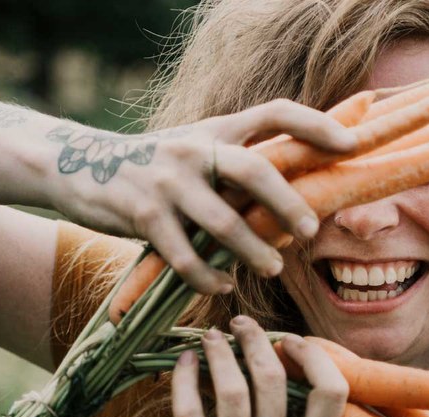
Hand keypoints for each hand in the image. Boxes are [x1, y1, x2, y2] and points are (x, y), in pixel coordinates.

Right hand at [44, 101, 356, 292]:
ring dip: (253, 251)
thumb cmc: (153, 169)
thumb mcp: (194, 151)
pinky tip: (221, 290)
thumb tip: (293, 196)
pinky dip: (208, 278)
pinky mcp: (143, 215)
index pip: (275, 113)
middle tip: (310, 232)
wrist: (77, 168)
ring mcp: (167, 181)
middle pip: (255, 170)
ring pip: (223, 222)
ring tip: (272, 268)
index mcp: (215, 129)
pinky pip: (186, 256)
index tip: (351, 146)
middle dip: (289, 204)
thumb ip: (234, 165)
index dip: (316, 125)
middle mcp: (194, 148)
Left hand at [159, 315, 348, 416]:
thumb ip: (287, 415)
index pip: (331, 395)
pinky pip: (190, 412)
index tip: (289, 340)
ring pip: (230, 391)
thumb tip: (273, 346)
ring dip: (218, 352)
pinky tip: (184, 362)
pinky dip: (185, 378)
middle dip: (254, 341)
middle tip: (239, 324)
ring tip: (210, 338)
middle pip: (272, 382)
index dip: (314, 357)